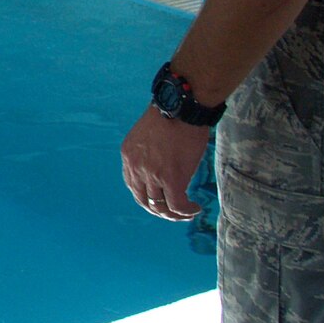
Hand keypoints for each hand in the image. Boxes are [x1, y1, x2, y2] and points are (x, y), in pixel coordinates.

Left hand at [120, 105, 208, 220]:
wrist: (182, 107)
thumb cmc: (172, 117)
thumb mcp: (148, 136)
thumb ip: (148, 153)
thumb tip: (161, 167)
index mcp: (128, 156)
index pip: (133, 185)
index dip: (147, 197)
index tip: (160, 200)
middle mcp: (136, 167)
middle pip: (143, 200)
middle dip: (159, 211)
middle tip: (174, 214)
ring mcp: (152, 174)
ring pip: (160, 206)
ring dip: (174, 214)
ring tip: (187, 213)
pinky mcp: (171, 178)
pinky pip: (177, 205)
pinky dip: (186, 211)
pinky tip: (195, 208)